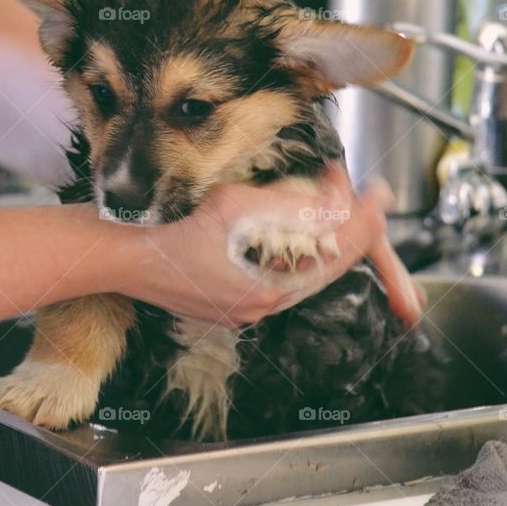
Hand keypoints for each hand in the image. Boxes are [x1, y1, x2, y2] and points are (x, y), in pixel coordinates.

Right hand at [116, 165, 422, 327]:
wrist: (125, 261)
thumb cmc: (172, 234)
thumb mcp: (234, 209)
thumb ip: (288, 208)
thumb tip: (334, 202)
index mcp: (266, 293)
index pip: (332, 257)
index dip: (362, 223)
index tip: (381, 196)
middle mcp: (259, 309)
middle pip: (322, 270)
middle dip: (348, 231)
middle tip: (368, 199)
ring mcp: (242, 309)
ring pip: (300, 276)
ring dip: (321, 242)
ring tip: (338, 210)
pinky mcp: (227, 302)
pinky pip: (275, 279)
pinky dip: (293, 254)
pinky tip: (297, 233)